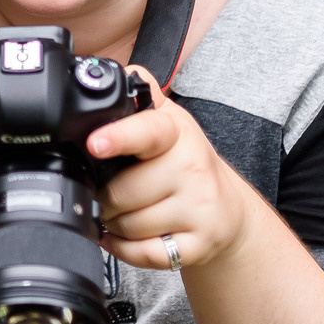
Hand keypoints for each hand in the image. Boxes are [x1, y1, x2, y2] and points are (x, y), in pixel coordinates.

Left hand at [89, 66, 253, 274]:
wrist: (228, 210)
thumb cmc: (187, 162)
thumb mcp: (170, 122)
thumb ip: (143, 95)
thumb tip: (119, 70)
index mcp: (177, 133)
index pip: (147, 132)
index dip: (118, 137)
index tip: (95, 143)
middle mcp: (192, 168)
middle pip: (122, 192)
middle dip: (104, 197)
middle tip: (109, 192)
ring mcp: (199, 208)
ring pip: (129, 225)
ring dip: (114, 224)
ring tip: (123, 213)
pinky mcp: (200, 244)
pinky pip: (145, 254)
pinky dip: (126, 250)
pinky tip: (126, 237)